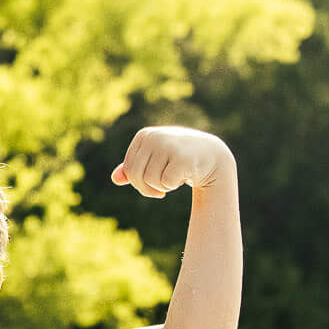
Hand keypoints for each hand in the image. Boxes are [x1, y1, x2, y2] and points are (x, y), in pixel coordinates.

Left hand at [110, 126, 231, 198]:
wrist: (212, 155)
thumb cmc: (179, 158)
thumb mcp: (155, 159)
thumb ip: (135, 167)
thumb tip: (115, 178)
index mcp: (144, 135)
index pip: (129, 168)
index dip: (137, 183)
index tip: (151, 185)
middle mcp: (154, 137)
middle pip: (136, 175)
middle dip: (147, 189)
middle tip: (160, 192)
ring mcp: (168, 145)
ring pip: (151, 181)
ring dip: (162, 187)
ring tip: (174, 178)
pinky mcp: (181, 157)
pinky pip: (166, 182)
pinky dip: (173, 185)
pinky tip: (184, 177)